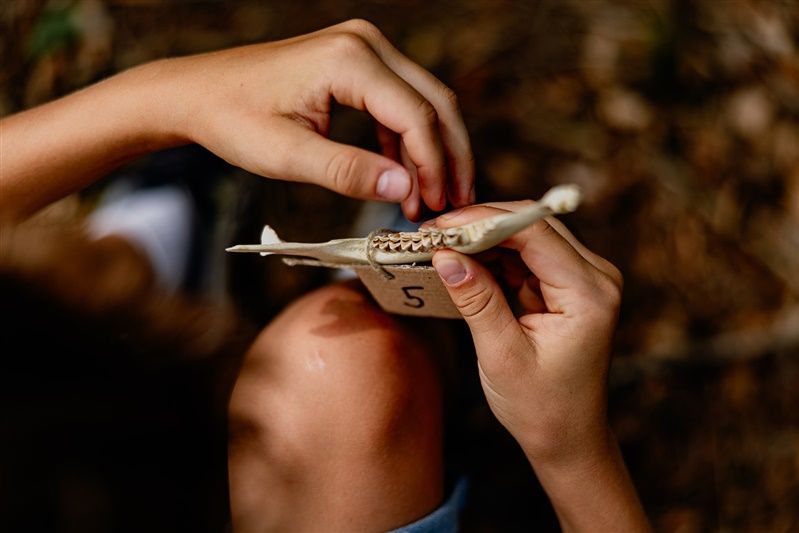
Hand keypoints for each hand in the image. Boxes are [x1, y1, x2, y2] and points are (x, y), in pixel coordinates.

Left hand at [0, 20, 472, 220]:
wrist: (198, 93)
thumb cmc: (232, 119)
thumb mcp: (287, 156)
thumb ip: (348, 172)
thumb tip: (405, 190)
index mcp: (349, 60)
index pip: (416, 115)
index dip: (434, 166)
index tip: (436, 208)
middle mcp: (365, 44)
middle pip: (434, 103)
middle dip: (449, 158)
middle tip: (455, 204)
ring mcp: (363, 50)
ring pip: (423, 103)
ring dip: (432, 152)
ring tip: (431, 199)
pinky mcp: (357, 64)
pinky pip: (399, 104)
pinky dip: (407, 142)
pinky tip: (404, 179)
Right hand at [430, 201, 648, 530]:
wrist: (567, 435)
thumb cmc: (540, 406)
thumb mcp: (502, 355)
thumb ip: (477, 300)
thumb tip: (445, 255)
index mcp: (589, 294)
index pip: (533, 233)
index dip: (482, 221)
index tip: (438, 227)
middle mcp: (595, 277)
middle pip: (532, 226)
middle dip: (479, 225)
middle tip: (431, 234)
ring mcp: (584, 278)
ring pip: (528, 235)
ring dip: (484, 238)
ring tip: (440, 247)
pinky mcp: (568, 284)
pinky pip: (528, 254)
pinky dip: (494, 255)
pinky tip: (465, 263)